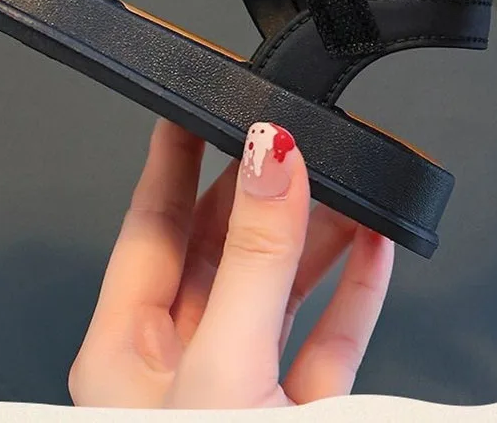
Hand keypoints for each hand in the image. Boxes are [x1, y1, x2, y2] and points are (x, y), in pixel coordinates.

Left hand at [69, 119, 393, 408]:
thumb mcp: (225, 368)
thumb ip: (253, 262)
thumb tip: (270, 162)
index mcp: (124, 352)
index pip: (149, 225)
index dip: (172, 159)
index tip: (192, 105)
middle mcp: (178, 365)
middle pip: (218, 248)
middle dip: (258, 192)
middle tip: (286, 139)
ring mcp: (241, 387)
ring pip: (276, 288)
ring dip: (315, 236)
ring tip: (345, 185)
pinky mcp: (297, 413)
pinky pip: (328, 337)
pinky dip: (354, 291)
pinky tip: (372, 249)